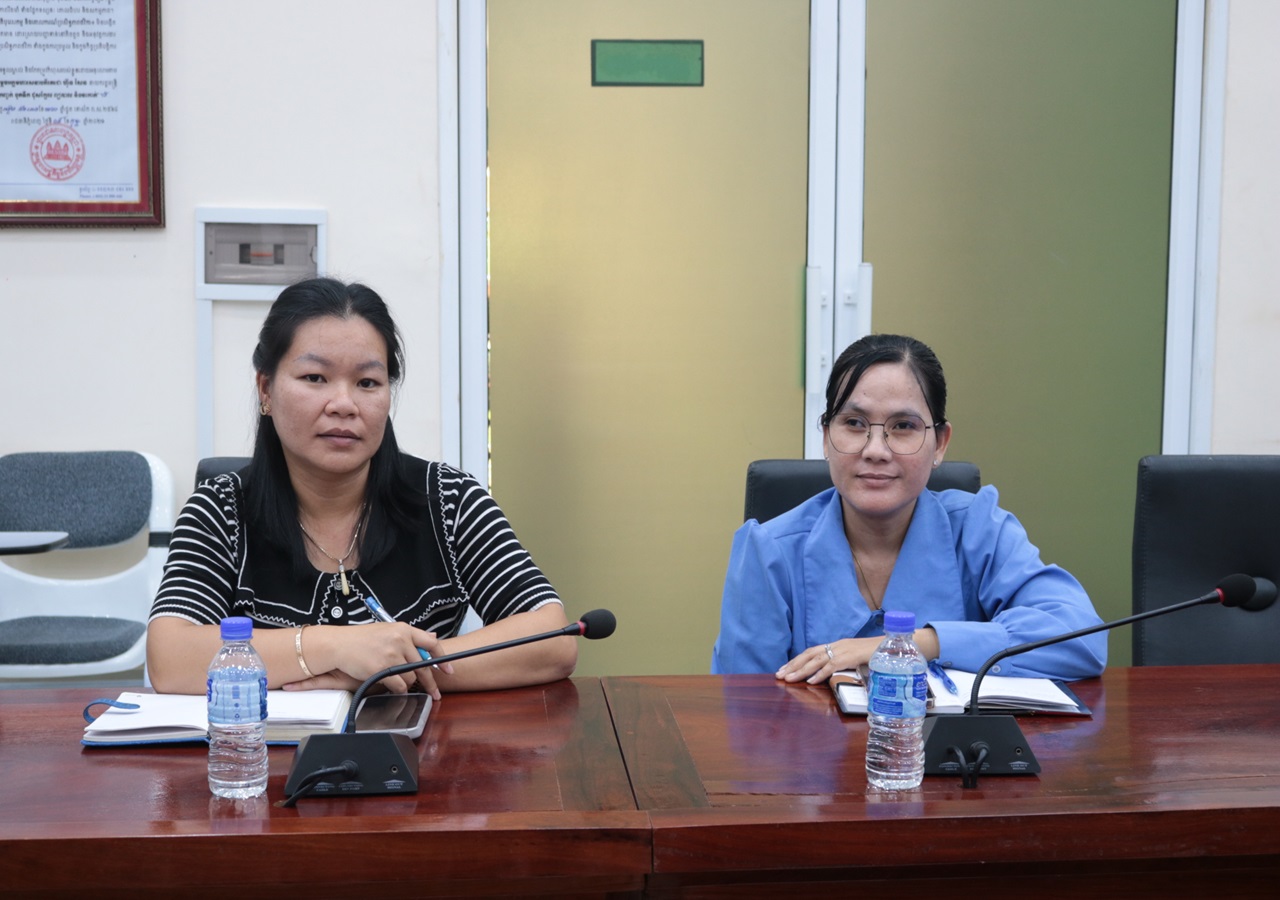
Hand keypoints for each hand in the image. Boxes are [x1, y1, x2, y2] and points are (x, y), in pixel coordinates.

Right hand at [283, 622, 452, 698]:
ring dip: (406, 683)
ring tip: (395, 679)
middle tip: (435, 692)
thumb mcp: (388, 630)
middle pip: (423, 666)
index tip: (449, 670)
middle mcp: (400, 640)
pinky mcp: (382, 669)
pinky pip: (399, 686)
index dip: (442, 658)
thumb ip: (410, 636)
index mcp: (404, 629)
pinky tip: (391, 685)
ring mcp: (391, 655)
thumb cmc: (361, 638)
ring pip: (411, 678)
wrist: (339, 644)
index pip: (431, 643)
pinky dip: (397, 689)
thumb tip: (433, 637)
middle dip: (430, 682)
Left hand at [775, 637, 880, 684]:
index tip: (785, 669)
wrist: (896, 646)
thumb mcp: (858, 660)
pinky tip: (810, 681)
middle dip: (793, 665)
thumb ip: (846, 666)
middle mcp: (838, 645)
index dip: (797, 660)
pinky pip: (832, 665)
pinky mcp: (851, 656)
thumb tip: (835, 678)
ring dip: (801, 670)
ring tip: (788, 679)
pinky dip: (819, 674)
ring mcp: (844, 650)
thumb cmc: (879, 654)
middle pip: (809, 654)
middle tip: (779, 675)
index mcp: (838, 645)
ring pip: (817, 660)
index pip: (812, 651)